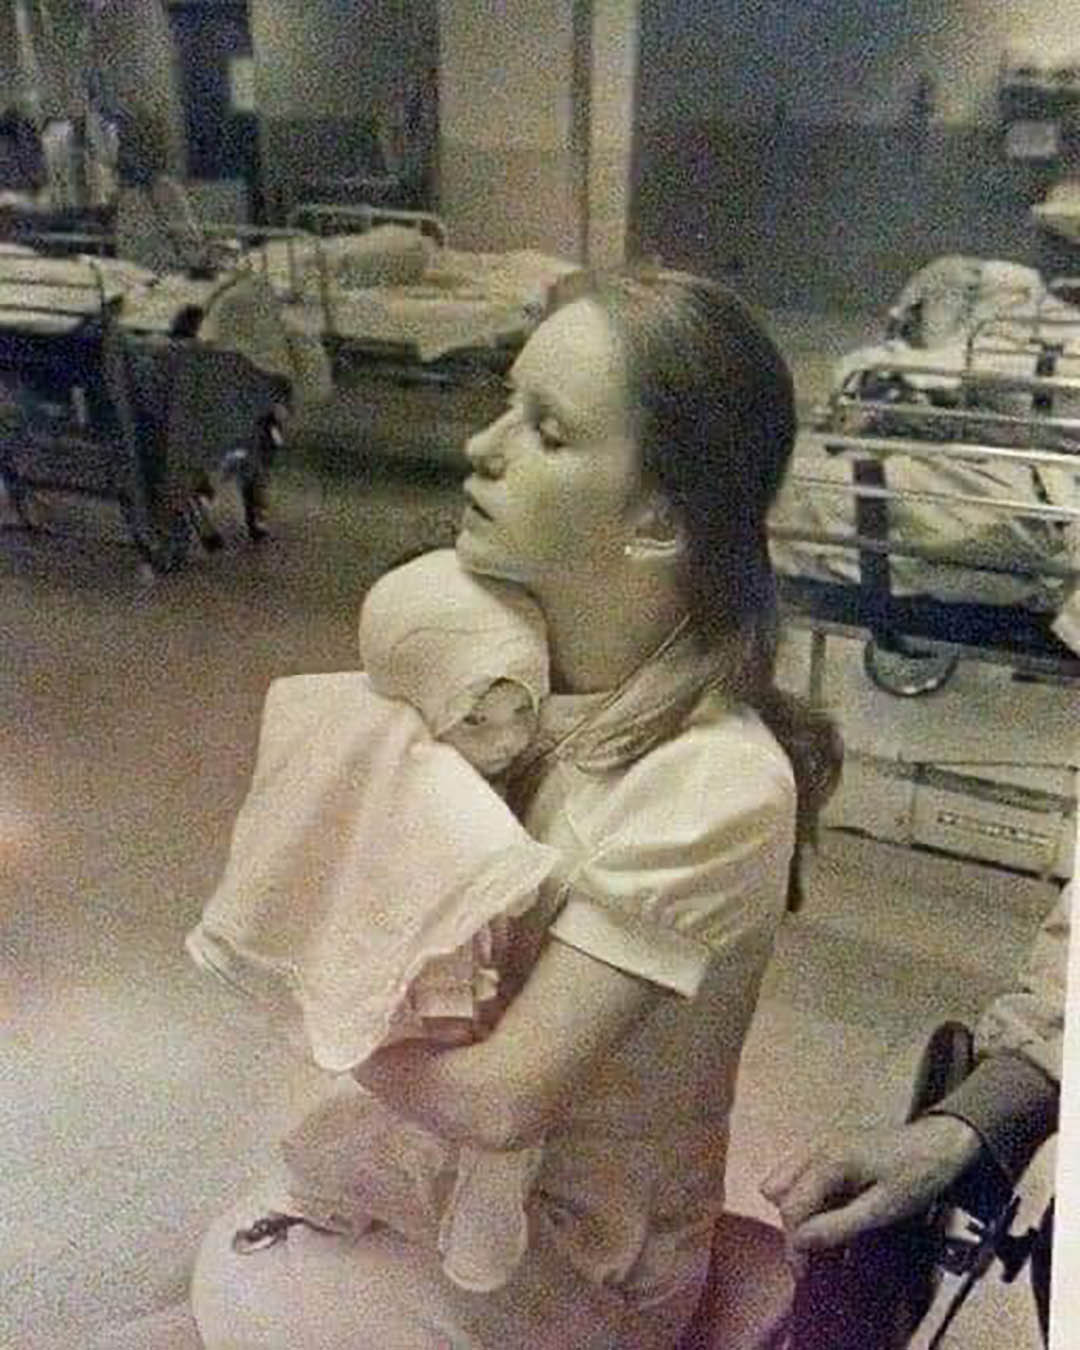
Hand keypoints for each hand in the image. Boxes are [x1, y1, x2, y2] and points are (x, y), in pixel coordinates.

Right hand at [761, 1115, 983, 1265]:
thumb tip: (799, 1241)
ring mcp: (821, 1143)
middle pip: (780, 1193)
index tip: (805, 1274)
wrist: (939, 1143)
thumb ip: (838, 1225)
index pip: (791, 1207)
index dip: (794, 1244)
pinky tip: (828, 1215)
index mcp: (829, 1161)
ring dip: (797, 1210)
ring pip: (786, 1179)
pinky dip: (807, 1197)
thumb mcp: (882, 1210)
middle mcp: (817, 1147)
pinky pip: (801, 1172)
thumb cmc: (915, 1177)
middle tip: (814, 1256)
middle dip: (793, 1226)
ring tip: (820, 1237)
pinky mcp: (829, 1146)